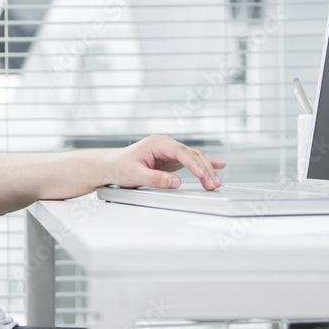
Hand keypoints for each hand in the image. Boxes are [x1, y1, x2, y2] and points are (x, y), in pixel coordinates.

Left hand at [103, 134, 224, 190]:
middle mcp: (165, 144)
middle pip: (191, 155)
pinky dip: (203, 165)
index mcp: (157, 143)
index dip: (193, 164)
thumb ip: (155, 179)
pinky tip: (218, 165)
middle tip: (213, 184)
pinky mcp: (171, 159)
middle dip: (204, 169)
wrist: (111, 165)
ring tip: (216, 183)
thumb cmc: (120, 167)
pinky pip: (191, 162)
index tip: (203, 175)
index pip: (180, 152)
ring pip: (193, 158)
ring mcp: (169, 151)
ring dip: (206, 170)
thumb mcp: (135, 175)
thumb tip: (175, 182)